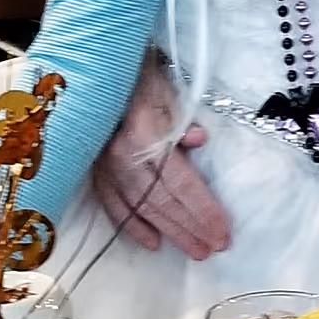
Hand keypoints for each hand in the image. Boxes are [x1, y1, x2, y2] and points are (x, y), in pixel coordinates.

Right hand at [89, 57, 232, 258]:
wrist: (97, 68)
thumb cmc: (141, 76)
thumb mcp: (168, 89)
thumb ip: (182, 119)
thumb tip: (199, 139)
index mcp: (144, 136)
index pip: (181, 183)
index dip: (203, 210)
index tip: (224, 231)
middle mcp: (123, 158)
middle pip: (164, 202)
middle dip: (192, 228)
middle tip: (216, 247)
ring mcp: (105, 167)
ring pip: (142, 208)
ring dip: (171, 232)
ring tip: (195, 250)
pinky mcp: (94, 170)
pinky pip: (113, 204)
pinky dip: (132, 226)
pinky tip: (152, 243)